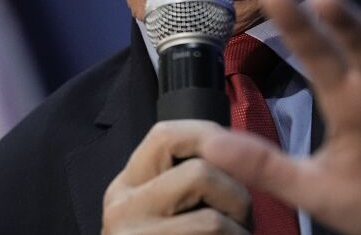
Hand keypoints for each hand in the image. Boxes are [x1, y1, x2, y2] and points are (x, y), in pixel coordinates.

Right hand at [102, 120, 250, 233]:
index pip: (165, 135)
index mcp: (126, 188)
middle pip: (200, 172)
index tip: (237, 158)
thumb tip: (231, 143)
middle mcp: (119, 209)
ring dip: (240, 227)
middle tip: (241, 220)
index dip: (211, 138)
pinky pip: (213, 233)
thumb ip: (187, 179)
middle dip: (237, 193)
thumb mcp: (170, 211)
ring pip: (212, 216)